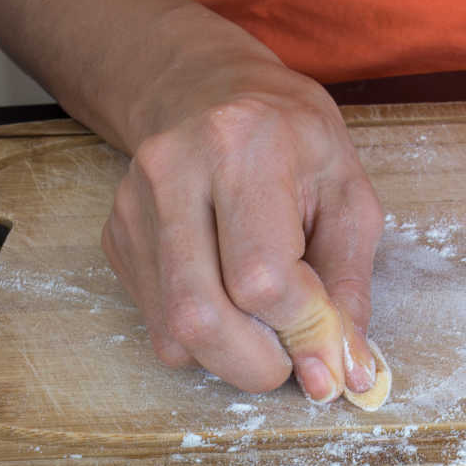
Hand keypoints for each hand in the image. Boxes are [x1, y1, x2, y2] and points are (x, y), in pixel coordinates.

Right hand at [102, 22, 382, 400]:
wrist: (213, 93)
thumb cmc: (295, 144)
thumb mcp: (349, 198)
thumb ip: (348, 289)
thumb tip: (345, 372)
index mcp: (244, 147)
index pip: (261, 280)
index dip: (301, 330)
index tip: (330, 345)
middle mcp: (173, 172)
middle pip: (200, 317)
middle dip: (258, 366)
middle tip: (294, 361)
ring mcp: (134, 207)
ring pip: (173, 334)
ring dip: (230, 357)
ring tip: (266, 326)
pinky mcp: (116, 237)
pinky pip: (156, 324)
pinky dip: (203, 338)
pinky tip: (229, 298)